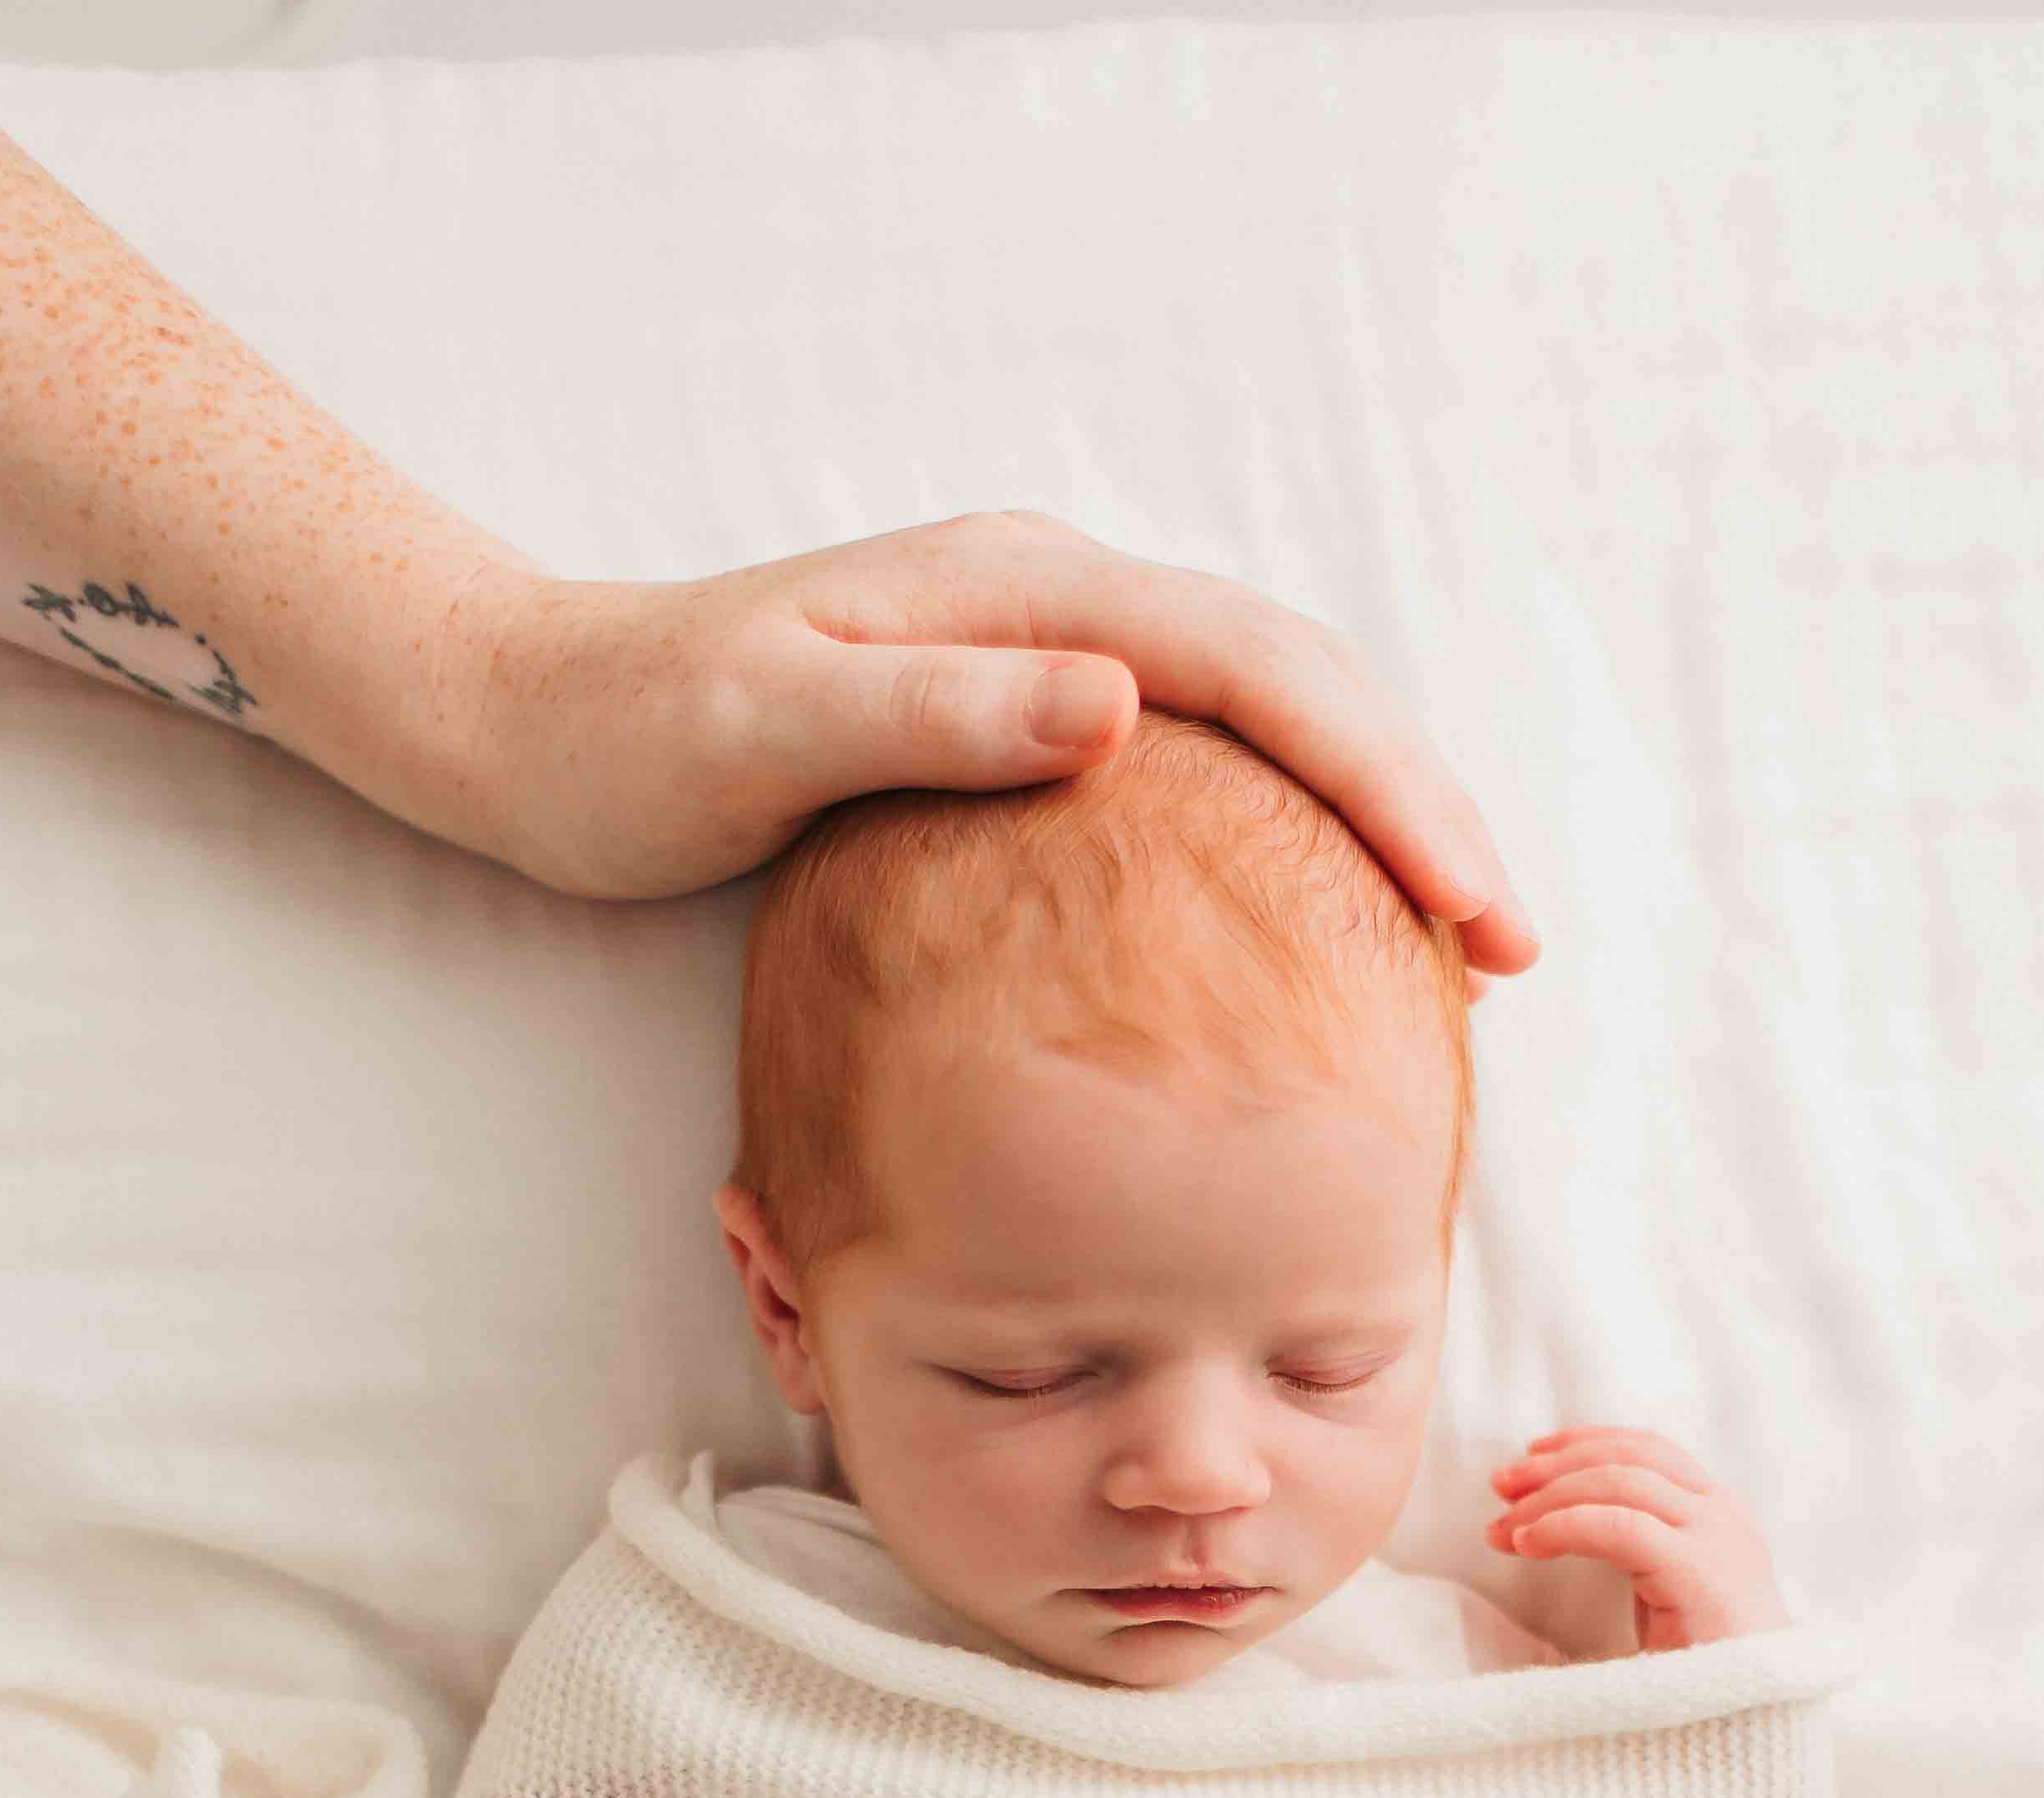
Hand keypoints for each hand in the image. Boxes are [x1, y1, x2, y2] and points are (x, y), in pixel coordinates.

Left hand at [432, 514, 1537, 982]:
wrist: (536, 726)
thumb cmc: (637, 737)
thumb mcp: (775, 725)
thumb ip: (943, 712)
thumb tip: (1118, 704)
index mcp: (1033, 593)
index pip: (1264, 674)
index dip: (1385, 784)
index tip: (1466, 901)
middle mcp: (1060, 615)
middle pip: (1299, 699)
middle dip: (1418, 815)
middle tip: (1507, 949)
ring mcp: (1044, 674)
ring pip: (1262, 745)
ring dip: (1367, 838)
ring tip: (1450, 959)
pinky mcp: (1018, 737)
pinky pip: (1196, 794)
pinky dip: (1275, 862)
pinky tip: (1307, 957)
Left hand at [1484, 1427, 1787, 1648]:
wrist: (1753, 1730)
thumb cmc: (1701, 1676)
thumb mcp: (1662, 1596)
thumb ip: (1631, 1552)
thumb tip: (1557, 1525)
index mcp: (1718, 1515)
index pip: (1650, 1450)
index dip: (1585, 1444)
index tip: (1531, 1459)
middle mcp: (1723, 1517)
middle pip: (1631, 1456)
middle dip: (1557, 1464)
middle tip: (1501, 1485)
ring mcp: (1716, 1539)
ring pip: (1621, 1481)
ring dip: (1550, 1496)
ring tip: (1503, 1526)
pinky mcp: (1698, 1571)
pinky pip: (1619, 1526)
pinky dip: (1564, 1526)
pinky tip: (1528, 1545)